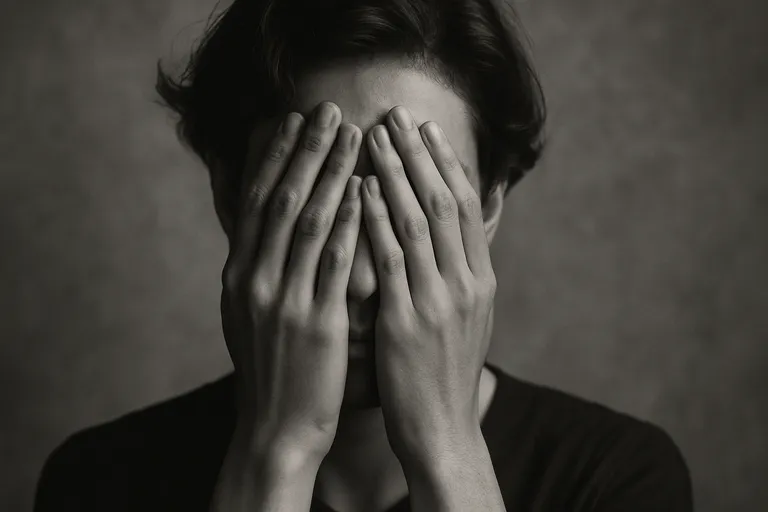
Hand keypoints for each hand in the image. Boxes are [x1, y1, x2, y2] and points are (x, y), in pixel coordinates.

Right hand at [220, 101, 362, 461]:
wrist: (275, 428)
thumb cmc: (271, 368)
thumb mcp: (250, 313)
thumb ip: (258, 268)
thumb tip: (267, 226)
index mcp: (239, 275)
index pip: (257, 201)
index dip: (276, 156)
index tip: (295, 119)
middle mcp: (254, 280)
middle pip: (282, 199)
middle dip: (305, 150)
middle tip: (328, 108)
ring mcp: (284, 301)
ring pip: (309, 222)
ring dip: (331, 173)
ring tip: (353, 135)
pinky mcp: (316, 323)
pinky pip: (335, 264)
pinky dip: (351, 223)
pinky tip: (366, 191)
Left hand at [361, 106, 496, 462]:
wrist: (443, 429)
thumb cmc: (446, 373)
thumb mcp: (467, 319)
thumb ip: (460, 274)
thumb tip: (450, 236)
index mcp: (481, 280)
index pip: (465, 207)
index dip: (445, 163)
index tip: (425, 128)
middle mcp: (466, 283)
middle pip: (443, 202)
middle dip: (419, 154)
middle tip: (396, 114)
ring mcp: (439, 301)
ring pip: (418, 221)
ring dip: (395, 174)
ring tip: (373, 136)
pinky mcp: (407, 322)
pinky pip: (391, 260)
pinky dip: (376, 220)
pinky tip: (360, 190)